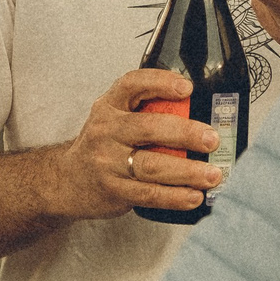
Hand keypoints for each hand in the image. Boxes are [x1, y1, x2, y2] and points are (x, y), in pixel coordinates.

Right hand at [53, 69, 219, 219]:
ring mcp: (107, 163)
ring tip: (212, 174)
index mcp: (109, 106)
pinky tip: (194, 196)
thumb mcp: (115, 119)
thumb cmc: (103, 145)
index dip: (160, 83)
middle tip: (211, 140)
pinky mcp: (113, 190)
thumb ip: (146, 112)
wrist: (67, 180)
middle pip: (148, 128)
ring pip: (152, 166)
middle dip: (185, 133)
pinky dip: (175, 196)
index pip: (132, 84)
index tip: (187, 88)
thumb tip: (199, 113)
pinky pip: (149, 194)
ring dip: (187, 171)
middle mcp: (106, 131)